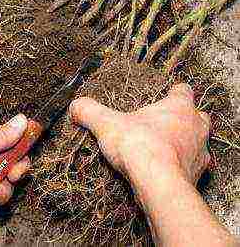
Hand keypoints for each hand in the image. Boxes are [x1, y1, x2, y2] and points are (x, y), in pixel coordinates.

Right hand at [69, 83, 209, 186]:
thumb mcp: (107, 124)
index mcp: (178, 107)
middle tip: (163, 124)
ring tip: (164, 148)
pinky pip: (192, 166)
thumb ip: (90, 111)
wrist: (159, 184)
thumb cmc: (140, 147)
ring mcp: (200, 152)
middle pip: (196, 116)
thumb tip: (76, 105)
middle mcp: (196, 127)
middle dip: (183, 119)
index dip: (174, 92)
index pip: (183, 90)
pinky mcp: (197, 175)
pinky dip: (181, 165)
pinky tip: (165, 169)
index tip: (167, 94)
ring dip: (184, 143)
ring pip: (198, 142)